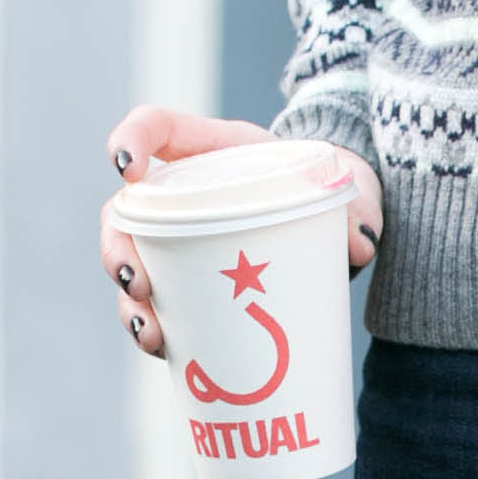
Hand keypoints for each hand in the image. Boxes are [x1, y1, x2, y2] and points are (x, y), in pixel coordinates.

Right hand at [99, 102, 383, 360]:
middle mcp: (180, 194)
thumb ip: (355, 207)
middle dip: (118, 250)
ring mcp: (177, 240)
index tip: (125, 169)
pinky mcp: (188, 281)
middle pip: (124, 213)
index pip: (154, 127)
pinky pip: (157, 304)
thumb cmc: (323, 188)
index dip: (130, 140)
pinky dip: (154, 329)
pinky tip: (163, 351)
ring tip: (151, 332)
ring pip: (132, 265)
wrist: (328, 219)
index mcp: (209, 149)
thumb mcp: (340, 187)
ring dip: (130, 302)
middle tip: (138, 283)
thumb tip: (359, 245)